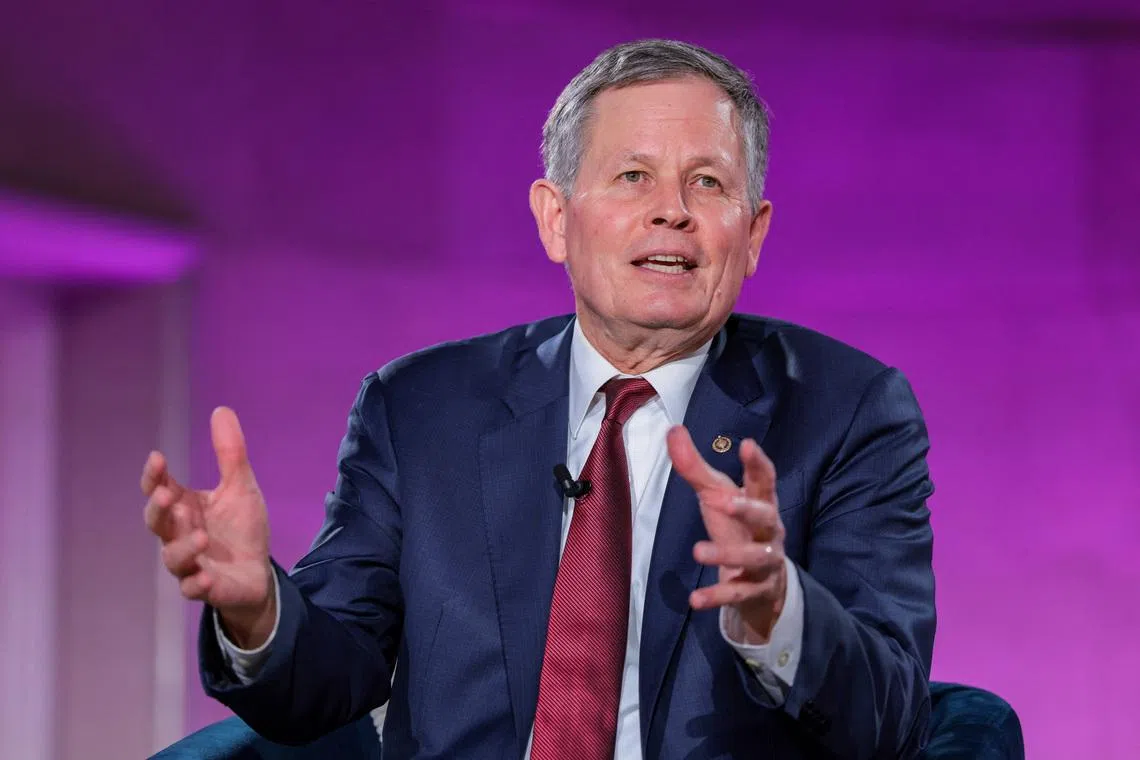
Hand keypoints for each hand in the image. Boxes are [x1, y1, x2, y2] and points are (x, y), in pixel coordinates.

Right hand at [142, 407, 274, 647]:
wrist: (257, 573)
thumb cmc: (241, 529)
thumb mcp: (240, 487)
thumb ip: (230, 453)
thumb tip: (221, 409)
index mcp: (184, 507)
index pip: (160, 488)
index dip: (154, 476)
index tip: (158, 458)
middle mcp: (178, 534)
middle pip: (157, 522)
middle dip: (159, 509)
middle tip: (167, 495)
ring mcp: (189, 563)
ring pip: (173, 557)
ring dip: (183, 547)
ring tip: (202, 537)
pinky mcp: (204, 588)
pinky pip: (190, 588)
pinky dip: (195, 583)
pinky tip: (206, 577)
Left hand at [666, 426, 786, 643]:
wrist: (762, 583)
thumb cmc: (737, 526)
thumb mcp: (716, 496)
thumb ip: (694, 467)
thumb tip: (673, 429)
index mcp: (761, 502)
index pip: (764, 480)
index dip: (758, 463)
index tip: (747, 444)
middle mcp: (769, 530)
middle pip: (766, 517)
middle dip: (747, 509)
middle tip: (722, 501)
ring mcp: (766, 562)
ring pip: (754, 558)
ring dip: (726, 555)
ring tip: (697, 551)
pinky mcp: (756, 590)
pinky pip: (738, 594)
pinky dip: (717, 597)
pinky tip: (695, 599)